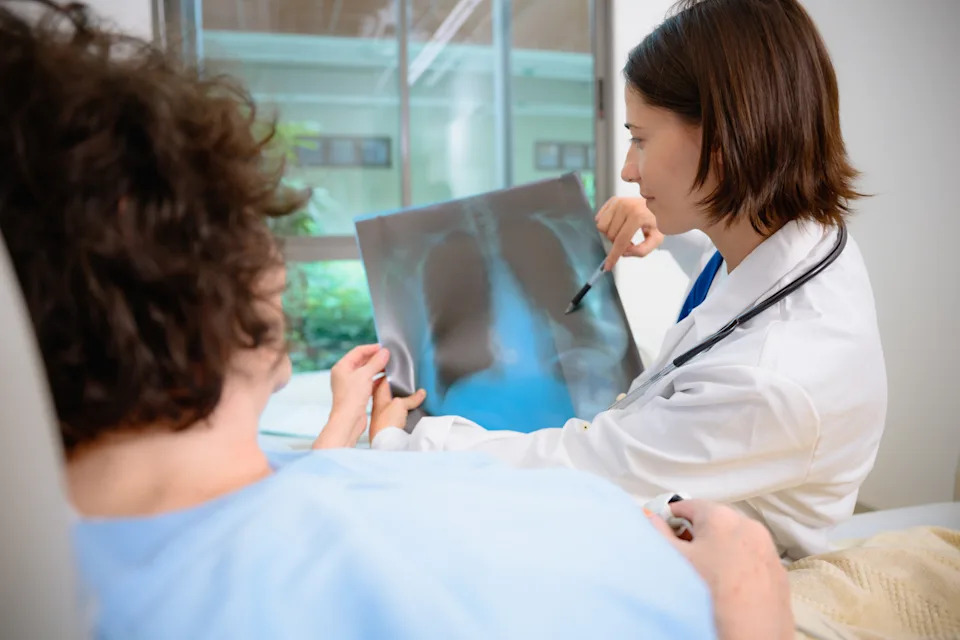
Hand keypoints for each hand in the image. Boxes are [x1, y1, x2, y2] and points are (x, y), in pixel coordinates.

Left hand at [313, 344, 389, 448]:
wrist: (348, 420)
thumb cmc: (351, 399)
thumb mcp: (365, 375)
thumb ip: (376, 362)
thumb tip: (384, 352)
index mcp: (341, 367)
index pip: (358, 351)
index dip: (371, 348)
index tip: (384, 348)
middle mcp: (344, 375)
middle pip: (361, 361)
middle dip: (375, 358)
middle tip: (388, 357)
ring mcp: (350, 385)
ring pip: (365, 372)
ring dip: (376, 369)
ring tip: (389, 366)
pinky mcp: (356, 394)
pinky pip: (368, 382)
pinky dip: (376, 379)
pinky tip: (385, 379)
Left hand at [368, 378, 425, 443]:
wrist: (384, 442)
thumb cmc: (385, 422)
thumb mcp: (400, 404)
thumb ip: (411, 398)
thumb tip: (421, 393)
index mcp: (378, 393)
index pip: (385, 377)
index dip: (393, 372)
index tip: (403, 368)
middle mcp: (380, 401)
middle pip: (391, 389)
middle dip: (400, 385)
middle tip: (412, 379)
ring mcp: (385, 412)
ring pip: (395, 400)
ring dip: (404, 396)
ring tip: (416, 391)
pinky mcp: (390, 421)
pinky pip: (399, 410)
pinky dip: (405, 407)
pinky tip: (413, 406)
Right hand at [595, 196, 663, 270]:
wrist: (657, 204)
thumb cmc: (656, 221)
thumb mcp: (656, 239)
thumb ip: (642, 250)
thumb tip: (624, 253)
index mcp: (638, 216)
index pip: (621, 240)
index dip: (614, 255)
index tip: (608, 266)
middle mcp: (625, 207)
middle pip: (610, 235)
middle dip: (617, 242)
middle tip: (630, 240)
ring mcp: (618, 202)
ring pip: (601, 227)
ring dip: (610, 234)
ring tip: (623, 232)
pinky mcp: (612, 200)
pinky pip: (599, 219)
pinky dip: (606, 225)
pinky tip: (618, 224)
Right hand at [648, 500, 792, 639]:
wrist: (750, 635)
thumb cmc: (711, 594)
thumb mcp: (675, 559)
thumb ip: (658, 532)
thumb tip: (650, 517)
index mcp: (721, 516)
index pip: (688, 505)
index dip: (671, 517)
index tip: (663, 531)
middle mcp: (748, 525)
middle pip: (714, 520)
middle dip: (697, 534)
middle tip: (683, 555)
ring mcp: (768, 548)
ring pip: (735, 539)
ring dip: (719, 548)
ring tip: (706, 574)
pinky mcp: (778, 571)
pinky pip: (752, 557)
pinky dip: (738, 564)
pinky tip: (728, 586)